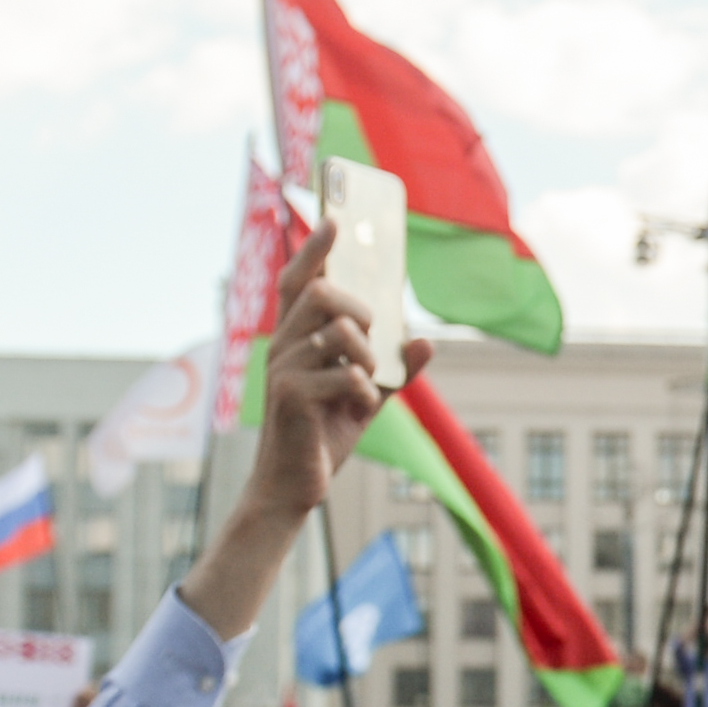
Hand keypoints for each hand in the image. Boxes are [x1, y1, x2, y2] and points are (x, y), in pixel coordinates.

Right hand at [243, 219, 424, 527]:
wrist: (294, 486)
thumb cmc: (323, 435)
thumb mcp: (366, 397)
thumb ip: (393, 369)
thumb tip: (425, 342)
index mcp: (294, 341)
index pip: (297, 282)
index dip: (313, 250)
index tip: (332, 219)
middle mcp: (282, 348)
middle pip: (321, 294)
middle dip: (358, 310)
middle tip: (369, 341)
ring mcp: (283, 370)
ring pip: (338, 331)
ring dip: (366, 356)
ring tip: (363, 383)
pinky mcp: (291, 396)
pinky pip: (346, 375)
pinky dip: (363, 390)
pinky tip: (355, 409)